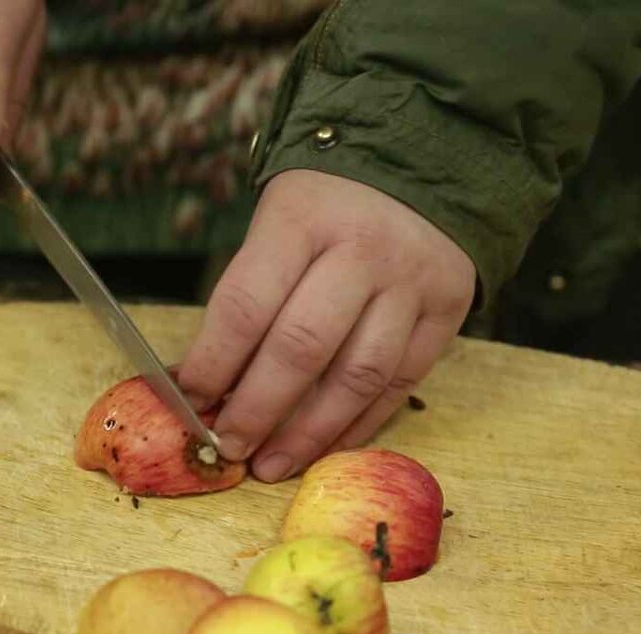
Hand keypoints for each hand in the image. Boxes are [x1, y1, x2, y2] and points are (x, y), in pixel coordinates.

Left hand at [178, 170, 475, 481]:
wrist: (425, 161)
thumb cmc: (329, 203)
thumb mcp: (279, 221)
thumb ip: (247, 294)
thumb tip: (201, 381)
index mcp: (303, 219)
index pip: (247, 306)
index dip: (214, 364)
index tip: (190, 403)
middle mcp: (362, 250)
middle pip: (302, 348)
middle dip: (258, 409)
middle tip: (228, 447)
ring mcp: (412, 281)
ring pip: (357, 375)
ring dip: (309, 433)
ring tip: (272, 465)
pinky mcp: (449, 308)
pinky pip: (401, 381)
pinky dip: (360, 423)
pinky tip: (326, 447)